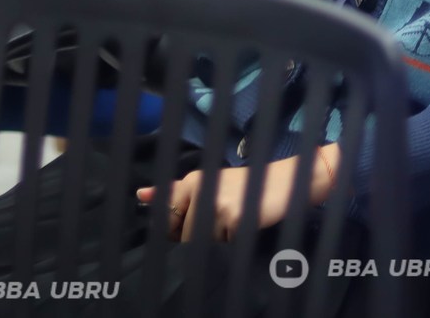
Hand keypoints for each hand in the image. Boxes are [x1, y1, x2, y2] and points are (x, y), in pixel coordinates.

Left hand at [146, 143, 340, 241]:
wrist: (289, 181)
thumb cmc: (249, 187)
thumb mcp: (211, 184)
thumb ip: (175, 192)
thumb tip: (140, 196)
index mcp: (192, 181)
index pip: (167, 221)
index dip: (178, 232)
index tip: (197, 226)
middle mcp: (201, 190)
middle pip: (183, 238)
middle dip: (201, 239)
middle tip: (224, 221)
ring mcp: (216, 206)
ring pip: (202, 245)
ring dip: (218, 242)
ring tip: (236, 222)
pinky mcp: (233, 220)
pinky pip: (223, 247)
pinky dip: (234, 243)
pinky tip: (246, 225)